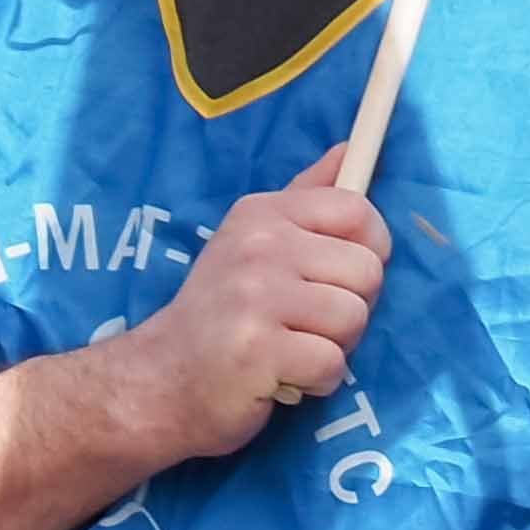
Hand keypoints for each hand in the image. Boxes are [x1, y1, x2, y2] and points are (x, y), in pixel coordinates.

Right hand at [127, 152, 386, 460]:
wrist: (159, 379)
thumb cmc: (222, 311)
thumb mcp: (255, 240)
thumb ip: (307, 197)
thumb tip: (352, 149)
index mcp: (261, 213)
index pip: (357, 211)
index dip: (369, 248)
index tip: (340, 274)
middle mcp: (257, 246)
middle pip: (367, 271)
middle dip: (350, 306)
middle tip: (303, 322)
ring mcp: (255, 297)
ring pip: (354, 318)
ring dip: (334, 346)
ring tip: (291, 346)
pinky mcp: (257, 350)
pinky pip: (332, 363)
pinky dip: (317, 380)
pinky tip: (282, 375)